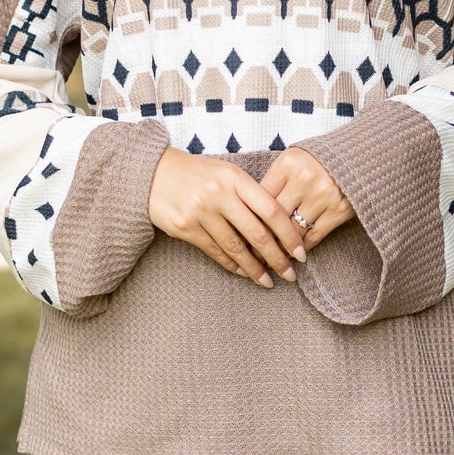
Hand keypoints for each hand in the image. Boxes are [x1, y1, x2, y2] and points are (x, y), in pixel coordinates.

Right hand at [147, 148, 311, 287]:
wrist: (153, 173)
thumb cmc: (198, 173)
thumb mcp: (227, 173)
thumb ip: (251, 194)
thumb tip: (280, 228)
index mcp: (235, 178)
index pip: (271, 210)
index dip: (289, 234)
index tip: (300, 253)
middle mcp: (219, 194)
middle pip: (256, 233)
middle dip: (277, 258)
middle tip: (290, 274)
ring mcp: (201, 212)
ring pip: (236, 248)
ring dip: (254, 268)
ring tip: (268, 280)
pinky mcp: (185, 228)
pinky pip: (215, 251)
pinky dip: (232, 264)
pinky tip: (243, 272)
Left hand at [257, 147, 354, 250]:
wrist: (361, 155)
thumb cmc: (319, 160)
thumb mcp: (294, 161)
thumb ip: (275, 181)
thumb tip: (250, 212)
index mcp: (288, 163)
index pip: (261, 196)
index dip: (249, 217)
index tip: (240, 233)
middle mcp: (304, 179)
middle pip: (275, 217)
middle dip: (261, 238)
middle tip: (250, 254)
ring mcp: (323, 195)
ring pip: (293, 231)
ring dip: (281, 248)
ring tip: (270, 259)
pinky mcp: (339, 210)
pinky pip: (314, 236)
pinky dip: (301, 248)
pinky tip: (294, 253)